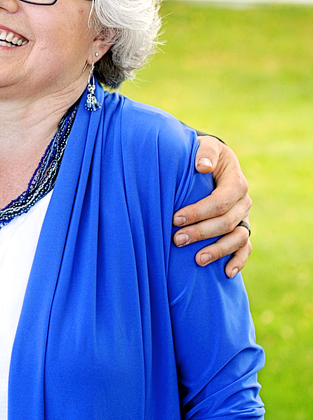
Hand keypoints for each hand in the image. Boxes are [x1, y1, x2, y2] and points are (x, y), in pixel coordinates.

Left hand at [172, 137, 251, 278]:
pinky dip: (238, 261)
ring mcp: (244, 218)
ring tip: (197, 260)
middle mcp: (243, 202)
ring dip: (218, 250)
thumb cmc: (203, 155)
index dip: (199, 212)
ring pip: (237, 238)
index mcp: (236, 182)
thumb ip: (205, 152)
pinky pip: (245, 248)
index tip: (175, 218)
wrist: (211, 163)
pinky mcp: (241, 229)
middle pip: (226, 222)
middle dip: (201, 233)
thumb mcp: (205, 146)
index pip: (221, 201)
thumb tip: (203, 166)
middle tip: (176, 240)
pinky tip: (225, 272)